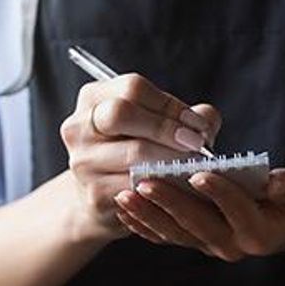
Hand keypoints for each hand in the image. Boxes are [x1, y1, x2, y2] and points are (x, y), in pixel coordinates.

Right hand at [59, 73, 220, 242]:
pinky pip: (136, 186)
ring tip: (194, 164)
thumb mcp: (156, 124)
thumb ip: (186, 116)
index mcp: (94, 97)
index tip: (198, 124)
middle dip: (166, 127)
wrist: (105, 197)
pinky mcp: (93, 194)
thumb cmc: (139, 150)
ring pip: (133, 153)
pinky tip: (179, 186)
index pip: (133, 88)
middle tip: (196, 143)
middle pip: (121, 113)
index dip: (171, 105)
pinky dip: (164, 185)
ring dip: (171, 158)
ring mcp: (82, 161)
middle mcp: (79, 126)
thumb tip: (206, 122)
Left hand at [113, 168, 284, 260]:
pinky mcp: (198, 242)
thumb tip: (274, 180)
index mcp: (260, 233)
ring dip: (149, 214)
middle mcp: (233, 246)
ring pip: (176, 233)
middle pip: (197, 224)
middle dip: (169, 202)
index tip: (199, 174)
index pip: (237, 211)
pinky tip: (125, 209)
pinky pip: (167, 237)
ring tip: (126, 194)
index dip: (220, 193)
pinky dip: (145, 224)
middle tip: (145, 181)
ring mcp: (212, 246)